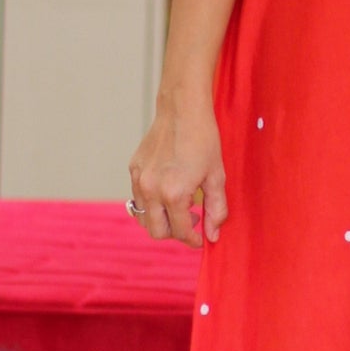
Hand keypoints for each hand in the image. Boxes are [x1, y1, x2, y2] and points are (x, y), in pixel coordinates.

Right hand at [128, 99, 227, 246]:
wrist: (182, 110)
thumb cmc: (203, 139)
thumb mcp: (216, 176)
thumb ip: (216, 209)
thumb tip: (213, 235)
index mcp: (174, 193)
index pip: (180, 232)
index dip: (192, 240)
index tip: (200, 239)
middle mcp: (151, 189)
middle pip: (156, 232)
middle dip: (174, 233)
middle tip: (191, 220)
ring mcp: (139, 179)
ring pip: (143, 217)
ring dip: (160, 219)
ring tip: (179, 205)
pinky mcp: (133, 169)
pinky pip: (138, 198)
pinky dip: (151, 202)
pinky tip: (168, 188)